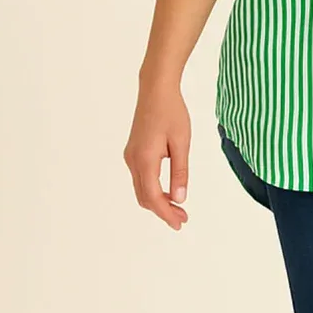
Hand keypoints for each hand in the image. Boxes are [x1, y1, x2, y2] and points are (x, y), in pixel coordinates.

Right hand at [123, 77, 190, 230]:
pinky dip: (153, 188)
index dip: (166, 213)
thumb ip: (180, 171)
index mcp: (144, 159)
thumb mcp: (181, 142)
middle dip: (162, 210)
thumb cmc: (172, 112)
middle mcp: (133, 160)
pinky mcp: (133, 151)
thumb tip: (180, 198)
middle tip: (182, 218)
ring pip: (141, 188)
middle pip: (144, 196)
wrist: (156, 90)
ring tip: (178, 207)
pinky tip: (167, 189)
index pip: (153, 197)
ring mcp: (131, 156)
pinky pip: (141, 177)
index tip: (180, 222)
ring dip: (157, 200)